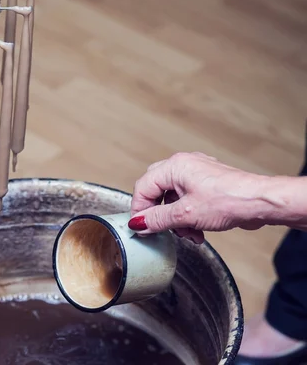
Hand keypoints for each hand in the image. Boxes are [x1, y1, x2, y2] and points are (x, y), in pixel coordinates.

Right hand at [128, 152, 267, 243]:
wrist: (261, 202)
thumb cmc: (229, 200)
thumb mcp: (185, 215)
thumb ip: (157, 219)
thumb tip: (138, 223)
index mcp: (174, 166)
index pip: (143, 187)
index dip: (139, 209)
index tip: (141, 227)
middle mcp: (183, 165)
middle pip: (156, 191)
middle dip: (159, 214)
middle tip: (161, 229)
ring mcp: (196, 173)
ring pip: (172, 197)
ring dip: (175, 219)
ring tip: (187, 234)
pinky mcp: (207, 183)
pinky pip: (187, 199)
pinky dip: (187, 215)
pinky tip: (197, 230)